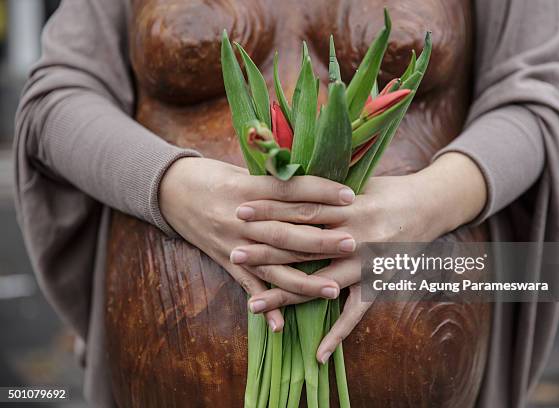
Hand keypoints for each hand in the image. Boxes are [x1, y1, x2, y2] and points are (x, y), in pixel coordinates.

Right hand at [159, 157, 357, 330]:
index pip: (290, 190)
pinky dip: (264, 305)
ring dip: (303, 281)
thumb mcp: (243, 170)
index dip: (321, 191)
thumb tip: (317, 183)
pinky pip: (247, 286)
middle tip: (352, 243)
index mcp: (248, 188)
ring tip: (333, 290)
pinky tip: (281, 325)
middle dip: (321, 239)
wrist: (170, 191)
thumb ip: (276, 181)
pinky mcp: (225, 260)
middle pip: (287, 231)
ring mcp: (233, 243)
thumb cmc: (212, 175)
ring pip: (272, 266)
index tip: (349, 196)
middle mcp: (242, 218)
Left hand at [240, 152, 486, 354]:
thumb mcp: (357, 180)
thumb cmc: (387, 189)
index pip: (301, 208)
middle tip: (234, 254)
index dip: (270, 209)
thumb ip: (323, 187)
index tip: (240, 210)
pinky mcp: (378, 283)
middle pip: (303, 245)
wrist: (430, 205)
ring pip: (321, 282)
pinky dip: (338, 334)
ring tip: (254, 305)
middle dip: (267, 250)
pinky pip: (357, 312)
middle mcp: (355, 236)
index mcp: (348, 205)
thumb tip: (286, 176)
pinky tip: (317, 354)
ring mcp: (366, 263)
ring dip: (286, 295)